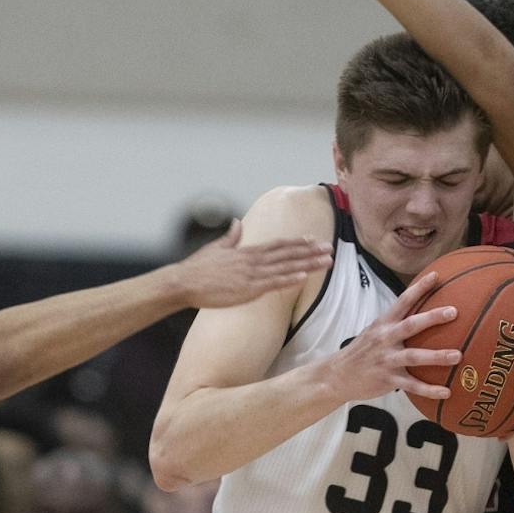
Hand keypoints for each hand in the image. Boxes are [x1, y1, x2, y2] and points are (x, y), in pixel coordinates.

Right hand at [167, 218, 333, 308]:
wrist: (184, 282)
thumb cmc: (197, 269)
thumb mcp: (216, 249)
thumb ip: (230, 237)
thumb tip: (237, 223)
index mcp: (246, 252)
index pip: (278, 245)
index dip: (297, 242)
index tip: (313, 240)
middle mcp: (252, 260)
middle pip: (287, 253)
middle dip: (310, 251)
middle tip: (330, 248)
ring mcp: (251, 274)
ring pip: (286, 267)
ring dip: (308, 264)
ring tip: (327, 262)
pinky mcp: (247, 289)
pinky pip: (273, 283)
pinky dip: (289, 279)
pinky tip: (304, 277)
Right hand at [322, 273, 461, 404]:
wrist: (338, 375)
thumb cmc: (362, 351)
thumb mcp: (374, 332)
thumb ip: (395, 323)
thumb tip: (423, 313)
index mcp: (384, 324)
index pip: (403, 301)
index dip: (419, 288)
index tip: (436, 276)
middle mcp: (385, 339)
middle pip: (411, 325)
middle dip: (432, 318)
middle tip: (453, 312)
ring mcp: (387, 360)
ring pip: (415, 357)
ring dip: (437, 356)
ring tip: (458, 356)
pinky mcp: (388, 379)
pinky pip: (412, 385)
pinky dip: (429, 389)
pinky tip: (446, 392)